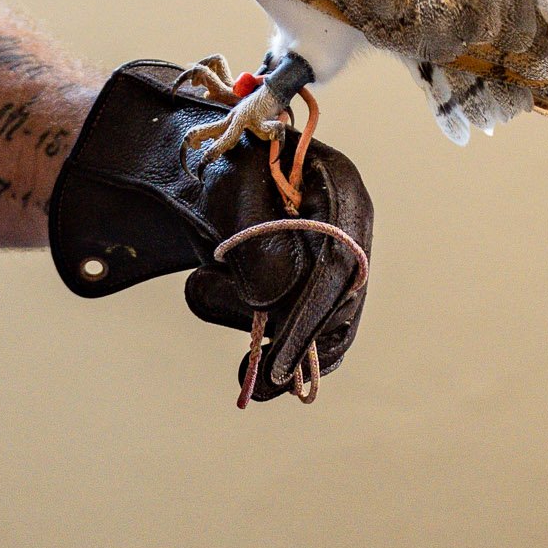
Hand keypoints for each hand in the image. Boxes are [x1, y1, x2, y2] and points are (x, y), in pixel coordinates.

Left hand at [48, 60, 372, 401]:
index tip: (278, 362)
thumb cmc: (215, 167)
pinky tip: (256, 376)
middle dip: (296, 338)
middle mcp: (348, 223)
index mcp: (339, 186)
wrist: (199, 168)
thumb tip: (271, 300)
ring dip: (276, 338)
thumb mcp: (230, 191)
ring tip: (215, 314)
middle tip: (257, 380)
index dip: (312, 315)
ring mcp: (335, 253)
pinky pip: (317, 331)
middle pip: (341, 298)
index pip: (339, 260)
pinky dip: (288, 353)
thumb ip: (257, 243)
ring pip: (329, 322)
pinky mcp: (315, 282)